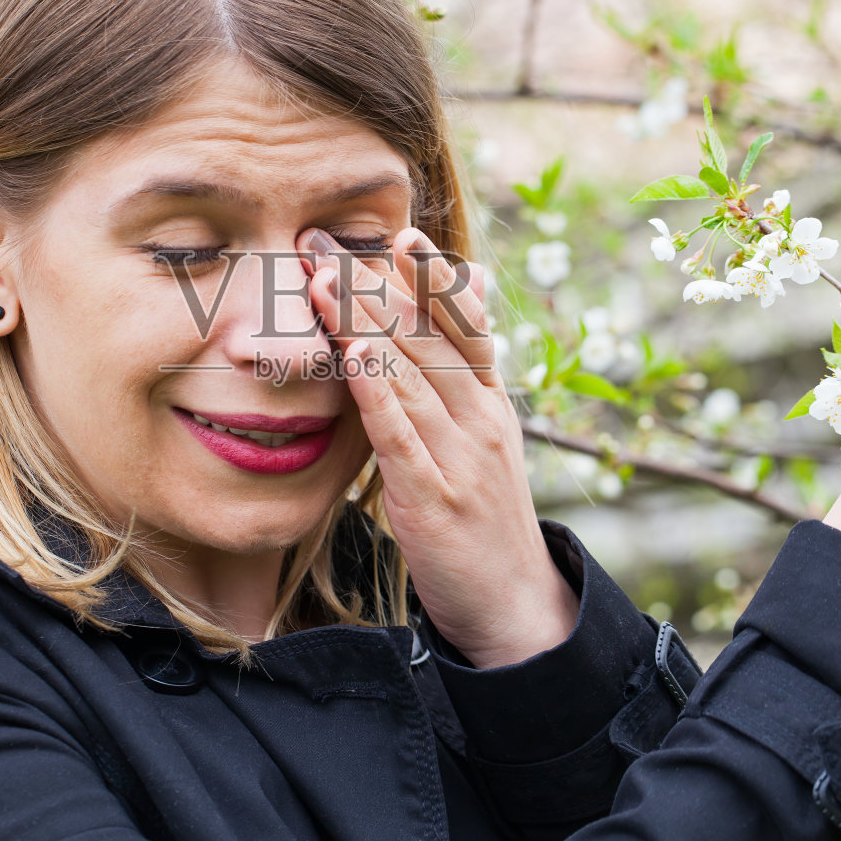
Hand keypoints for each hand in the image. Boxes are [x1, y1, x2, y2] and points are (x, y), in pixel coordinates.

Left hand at [298, 226, 577, 668]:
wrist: (514, 607)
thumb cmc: (483, 518)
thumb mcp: (479, 441)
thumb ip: (457, 380)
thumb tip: (451, 307)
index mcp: (487, 402)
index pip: (462, 323)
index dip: (431, 277)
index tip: (396, 233)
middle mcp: (479, 419)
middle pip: (427, 338)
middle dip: (377, 286)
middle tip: (326, 242)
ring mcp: (460, 457)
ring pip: (411, 375)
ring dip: (365, 324)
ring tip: (326, 280)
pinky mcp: (434, 500)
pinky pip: (402, 438)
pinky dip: (379, 395)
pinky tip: (353, 358)